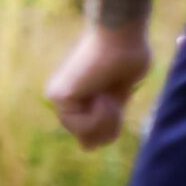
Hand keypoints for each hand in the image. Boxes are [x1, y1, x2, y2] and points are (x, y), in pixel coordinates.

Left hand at [45, 22, 150, 148]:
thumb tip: (86, 147)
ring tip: (108, 94)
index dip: (112, 125)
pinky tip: (102, 94)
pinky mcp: (59, 97)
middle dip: (109, 125)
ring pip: (88, 137)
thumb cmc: (126, 58)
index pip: (92, 137)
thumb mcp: (116, 99)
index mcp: (76, 100)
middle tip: (113, 96)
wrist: (122, 37)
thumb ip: (102, 121)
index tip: (116, 98)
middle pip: (90, 141)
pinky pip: (86, 128)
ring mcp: (58, 99)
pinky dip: (102, 116)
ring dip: (108, 120)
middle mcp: (62, 101)